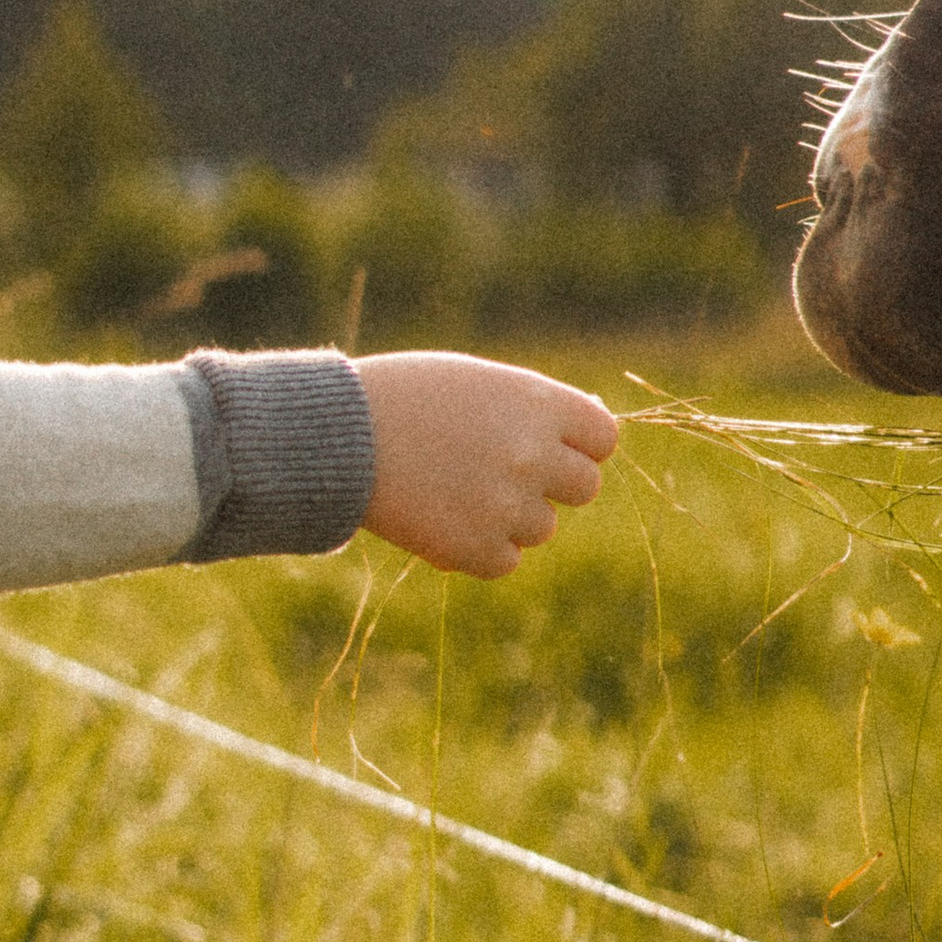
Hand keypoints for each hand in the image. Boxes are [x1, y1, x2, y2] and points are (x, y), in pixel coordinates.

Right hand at [356, 351, 618, 577]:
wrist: (338, 437)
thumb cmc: (406, 398)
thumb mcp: (478, 382)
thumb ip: (535, 409)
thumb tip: (595, 437)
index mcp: (538, 405)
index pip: (603, 438)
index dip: (579, 444)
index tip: (552, 447)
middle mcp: (533, 455)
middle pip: (585, 487)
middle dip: (552, 484)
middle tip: (502, 474)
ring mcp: (507, 505)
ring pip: (541, 527)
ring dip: (510, 517)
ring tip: (455, 490)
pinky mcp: (477, 549)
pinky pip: (506, 560)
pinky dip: (480, 548)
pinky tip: (442, 518)